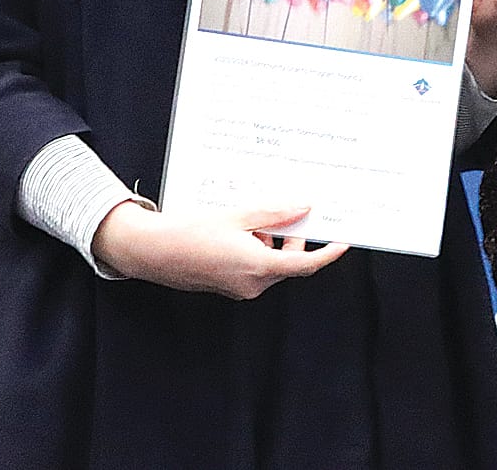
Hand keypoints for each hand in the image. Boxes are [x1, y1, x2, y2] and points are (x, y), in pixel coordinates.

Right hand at [91, 201, 346, 299]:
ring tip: (249, 218)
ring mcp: (241, 288)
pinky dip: (256, 248)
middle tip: (286, 210)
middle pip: (288, 261)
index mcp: (257, 267)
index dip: (327, 254)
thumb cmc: (191, 232)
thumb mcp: (237, 216)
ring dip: (270, 240)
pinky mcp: (230, 286)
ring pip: (271, 263)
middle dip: (291, 236)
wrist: (153, 252)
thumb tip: (303, 208)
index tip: (343, 242)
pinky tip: (239, 230)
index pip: (304, 265)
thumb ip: (273, 214)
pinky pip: (255, 267)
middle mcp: (253, 284)